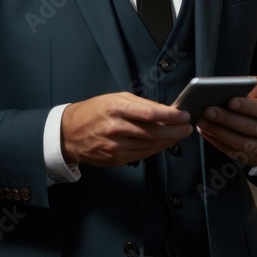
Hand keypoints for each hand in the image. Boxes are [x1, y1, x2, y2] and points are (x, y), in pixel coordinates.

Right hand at [61, 92, 192, 166]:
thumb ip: (141, 104)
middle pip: (154, 132)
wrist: (70, 133)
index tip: (184, 115)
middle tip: (187, 128)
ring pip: (151, 146)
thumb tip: (166, 110)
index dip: (171, 116)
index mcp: (116, 108)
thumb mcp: (115, 98)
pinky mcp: (116, 159)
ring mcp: (116, 146)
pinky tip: (163, 143)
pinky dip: (156, 149)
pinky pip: (142, 154)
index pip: (151, 113)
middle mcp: (116, 128)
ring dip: (169, 141)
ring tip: (179, 135)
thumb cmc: (94, 111)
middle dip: (176, 131)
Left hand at [195, 76, 256, 168]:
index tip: (230, 102)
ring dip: (218, 132)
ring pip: (240, 143)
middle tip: (208, 111)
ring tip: (202, 122)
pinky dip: (217, 142)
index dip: (248, 107)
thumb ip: (252, 88)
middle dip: (227, 119)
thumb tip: (234, 86)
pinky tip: (205, 132)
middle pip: (250, 128)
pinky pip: (233, 153)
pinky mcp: (255, 160)